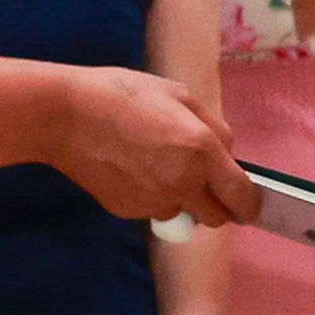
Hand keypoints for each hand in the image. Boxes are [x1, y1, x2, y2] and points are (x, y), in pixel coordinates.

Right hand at [48, 69, 258, 226]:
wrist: (64, 115)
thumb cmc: (122, 95)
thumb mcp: (179, 95)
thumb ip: (214, 128)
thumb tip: (229, 155)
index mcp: (201, 150)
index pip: (242, 198)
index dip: (250, 204)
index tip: (247, 203)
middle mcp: (181, 183)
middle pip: (216, 219)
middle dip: (215, 205)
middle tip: (202, 183)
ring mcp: (152, 201)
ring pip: (182, 215)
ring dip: (180, 200)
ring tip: (154, 165)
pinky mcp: (127, 210)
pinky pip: (152, 211)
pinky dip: (150, 197)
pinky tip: (130, 169)